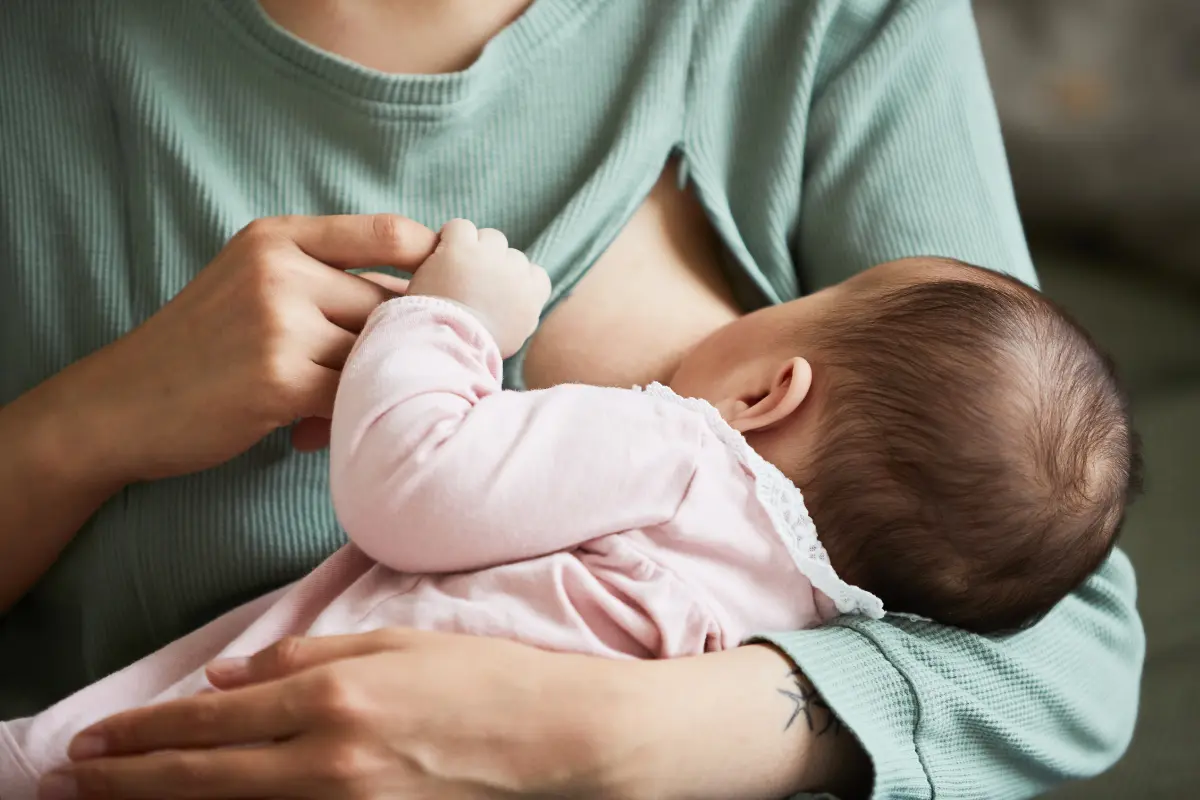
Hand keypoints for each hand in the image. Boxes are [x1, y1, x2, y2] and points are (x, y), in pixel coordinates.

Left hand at [49, 630, 623, 799]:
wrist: (554, 741)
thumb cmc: (484, 679)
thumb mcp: (397, 643)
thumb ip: (308, 657)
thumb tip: (229, 677)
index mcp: (336, 698)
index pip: (213, 718)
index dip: (146, 729)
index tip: (97, 737)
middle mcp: (329, 760)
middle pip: (203, 775)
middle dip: (129, 778)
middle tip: (73, 778)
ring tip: (113, 799)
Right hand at [72, 215, 435, 479]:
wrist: (118, 405)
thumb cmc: (199, 350)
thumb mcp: (249, 285)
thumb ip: (321, 279)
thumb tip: (420, 293)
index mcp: (276, 238)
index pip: (387, 232)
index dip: (434, 263)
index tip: (454, 294)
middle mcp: (280, 270)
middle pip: (388, 303)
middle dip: (403, 343)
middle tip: (404, 374)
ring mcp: (279, 323)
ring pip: (374, 353)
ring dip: (373, 385)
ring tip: (343, 406)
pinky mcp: (280, 380)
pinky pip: (351, 395)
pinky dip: (347, 416)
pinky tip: (312, 430)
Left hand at [408, 219, 550, 356]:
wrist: (451, 343)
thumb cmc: (477, 348)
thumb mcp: (514, 336)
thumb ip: (523, 313)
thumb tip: (523, 304)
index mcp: (533, 294)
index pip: (534, 273)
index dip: (513, 279)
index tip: (495, 292)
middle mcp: (517, 270)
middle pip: (510, 254)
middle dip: (492, 265)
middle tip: (469, 284)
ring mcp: (490, 256)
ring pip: (488, 237)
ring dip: (473, 248)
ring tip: (453, 270)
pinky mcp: (462, 247)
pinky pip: (460, 227)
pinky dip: (450, 237)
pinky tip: (440, 255)